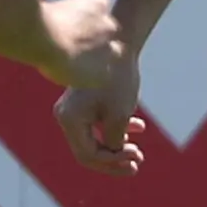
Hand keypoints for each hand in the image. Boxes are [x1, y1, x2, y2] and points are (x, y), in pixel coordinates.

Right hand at [46, 0, 147, 176]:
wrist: (118, 43)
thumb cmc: (118, 77)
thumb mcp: (119, 114)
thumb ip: (114, 139)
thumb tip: (112, 153)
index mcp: (69, 119)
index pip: (88, 154)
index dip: (112, 162)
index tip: (137, 156)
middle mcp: (66, 116)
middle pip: (88, 151)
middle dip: (113, 159)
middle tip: (137, 164)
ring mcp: (73, 109)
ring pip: (94, 140)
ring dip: (116, 148)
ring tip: (138, 154)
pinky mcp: (85, 102)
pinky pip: (98, 124)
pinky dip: (116, 129)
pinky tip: (140, 127)